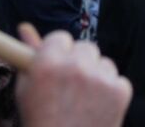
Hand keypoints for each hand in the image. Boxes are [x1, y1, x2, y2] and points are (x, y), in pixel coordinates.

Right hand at [16, 24, 131, 126]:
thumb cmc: (42, 122)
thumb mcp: (27, 90)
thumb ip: (29, 56)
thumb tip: (25, 27)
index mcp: (47, 63)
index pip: (60, 37)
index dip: (59, 53)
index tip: (58, 65)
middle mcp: (75, 66)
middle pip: (85, 47)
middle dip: (80, 62)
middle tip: (73, 85)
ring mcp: (99, 78)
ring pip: (104, 63)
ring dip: (97, 76)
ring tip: (85, 101)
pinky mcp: (120, 91)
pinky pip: (119, 80)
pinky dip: (112, 92)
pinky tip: (98, 109)